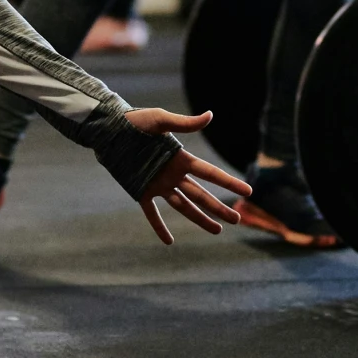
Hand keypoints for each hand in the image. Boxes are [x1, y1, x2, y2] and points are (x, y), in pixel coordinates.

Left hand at [123, 108, 252, 243]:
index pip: (211, 174)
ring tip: (217, 230)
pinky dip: (159, 227)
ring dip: (200, 219)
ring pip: (184, 206)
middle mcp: (173, 174)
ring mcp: (158, 185)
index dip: (230, 183)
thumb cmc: (136, 122)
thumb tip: (211, 115)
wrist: (109, 130)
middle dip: (219, 208)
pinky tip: (169, 241)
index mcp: (181, 158)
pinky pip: (152, 213)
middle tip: (235, 220)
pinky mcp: (141, 191)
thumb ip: (186, 124)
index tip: (248, 192)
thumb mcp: (161, 120)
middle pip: (201, 195)